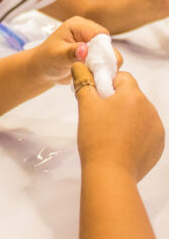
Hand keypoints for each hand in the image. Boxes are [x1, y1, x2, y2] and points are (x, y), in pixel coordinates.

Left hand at [31, 16, 121, 84]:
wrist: (44, 69)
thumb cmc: (46, 59)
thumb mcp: (56, 56)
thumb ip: (70, 53)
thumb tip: (85, 49)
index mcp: (78, 25)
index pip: (99, 34)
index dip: (101, 49)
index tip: (95, 64)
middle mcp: (88, 31)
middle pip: (107, 45)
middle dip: (103, 60)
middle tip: (94, 72)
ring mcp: (93, 43)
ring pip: (110, 55)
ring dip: (104, 67)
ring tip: (91, 75)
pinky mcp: (96, 54)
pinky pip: (107, 63)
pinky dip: (102, 71)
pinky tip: (92, 76)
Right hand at [73, 63, 163, 181]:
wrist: (110, 173)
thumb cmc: (96, 136)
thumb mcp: (85, 105)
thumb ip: (83, 81)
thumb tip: (79, 65)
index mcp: (134, 95)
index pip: (123, 77)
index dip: (107, 83)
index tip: (96, 97)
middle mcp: (150, 109)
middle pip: (131, 96)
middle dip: (116, 101)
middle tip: (98, 116)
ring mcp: (157, 129)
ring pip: (138, 114)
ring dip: (125, 117)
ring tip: (108, 132)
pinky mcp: (158, 146)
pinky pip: (144, 131)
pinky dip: (133, 134)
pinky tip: (119, 143)